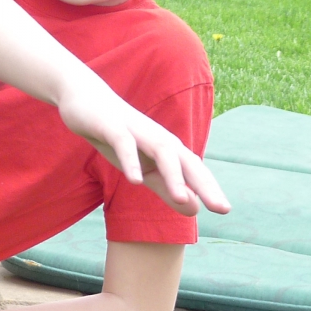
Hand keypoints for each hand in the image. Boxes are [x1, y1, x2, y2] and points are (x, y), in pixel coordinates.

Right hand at [56, 74, 229, 217]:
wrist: (85, 100)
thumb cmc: (118, 138)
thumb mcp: (143, 169)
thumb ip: (167, 189)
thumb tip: (194, 209)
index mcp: (168, 149)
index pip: (194, 171)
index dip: (210, 189)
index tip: (225, 210)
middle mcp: (158, 138)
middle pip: (186, 162)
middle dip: (205, 185)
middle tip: (221, 208)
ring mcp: (137, 131)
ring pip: (161, 152)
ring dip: (172, 175)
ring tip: (181, 198)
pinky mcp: (112, 126)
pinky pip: (124, 144)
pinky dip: (131, 161)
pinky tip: (135, 181)